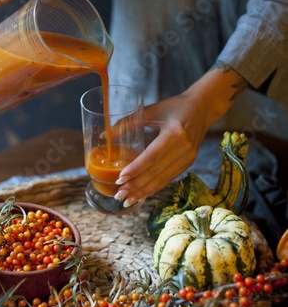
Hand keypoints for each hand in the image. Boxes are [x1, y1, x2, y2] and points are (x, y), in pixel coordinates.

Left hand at [114, 65, 246, 205]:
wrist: (203, 108)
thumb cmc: (175, 106)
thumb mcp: (152, 110)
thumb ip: (128, 122)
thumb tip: (105, 135)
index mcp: (175, 133)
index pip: (152, 156)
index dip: (135, 169)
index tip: (120, 179)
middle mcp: (184, 148)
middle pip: (156, 172)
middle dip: (136, 186)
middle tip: (118, 194)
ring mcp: (188, 158)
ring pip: (163, 179)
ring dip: (144, 191)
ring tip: (127, 199)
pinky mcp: (189, 163)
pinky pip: (169, 178)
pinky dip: (154, 187)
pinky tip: (142, 194)